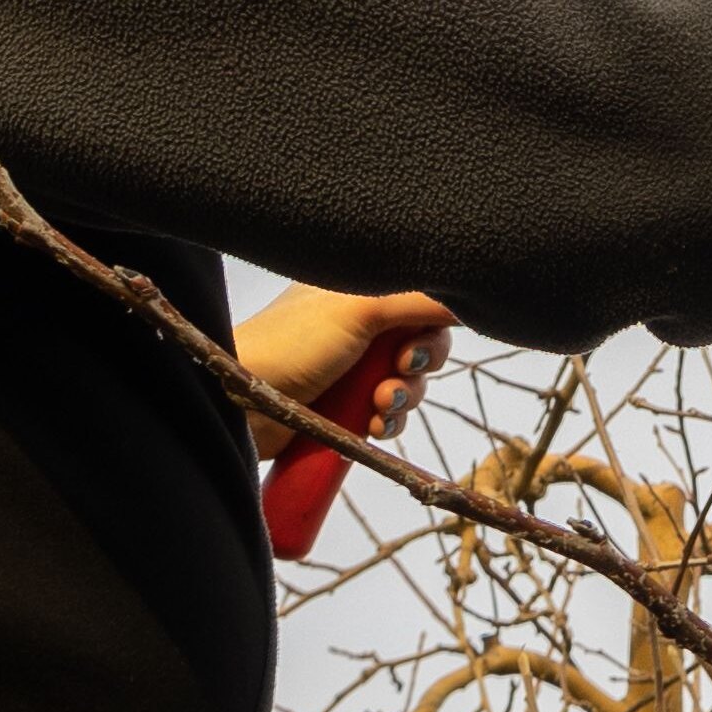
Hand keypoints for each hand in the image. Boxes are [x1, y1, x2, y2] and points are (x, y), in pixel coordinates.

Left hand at [231, 284, 456, 460]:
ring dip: (402, 397)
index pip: (420, 295)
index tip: (418, 339)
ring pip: (409, 381)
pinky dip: (388, 421)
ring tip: (377, 404)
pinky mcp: (346, 405)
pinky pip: (390, 414)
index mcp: (359, 286)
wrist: (240, 406)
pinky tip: (371, 426)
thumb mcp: (361, 308)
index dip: (432, 321)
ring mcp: (352, 366)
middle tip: (396, 372)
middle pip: (422, 341)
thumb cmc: (290, 344)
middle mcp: (359, 322)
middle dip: (418, 364)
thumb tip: (471, 291)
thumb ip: (420, 298)